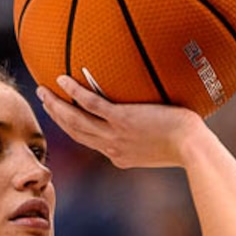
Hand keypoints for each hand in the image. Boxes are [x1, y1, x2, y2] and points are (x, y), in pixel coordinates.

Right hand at [37, 75, 206, 169]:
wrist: (192, 148)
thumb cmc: (189, 144)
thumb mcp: (167, 145)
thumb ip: (156, 135)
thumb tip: (165, 117)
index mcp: (120, 156)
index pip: (91, 142)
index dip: (73, 129)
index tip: (63, 117)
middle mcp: (112, 148)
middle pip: (75, 132)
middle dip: (56, 117)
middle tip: (43, 101)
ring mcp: (115, 135)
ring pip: (76, 121)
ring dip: (56, 106)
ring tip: (43, 91)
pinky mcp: (122, 120)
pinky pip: (91, 105)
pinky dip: (75, 92)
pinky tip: (62, 79)